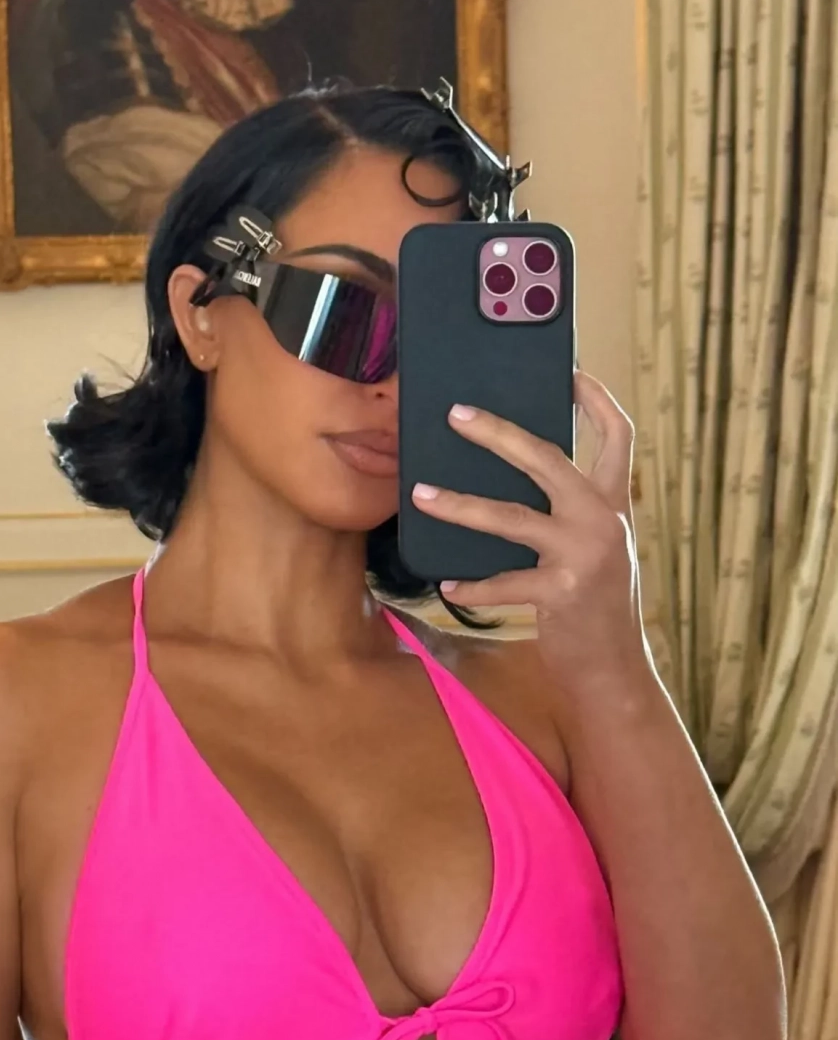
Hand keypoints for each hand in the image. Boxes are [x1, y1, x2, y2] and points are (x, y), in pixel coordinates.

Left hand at [410, 371, 652, 697]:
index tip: (570, 370)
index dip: (596, 398)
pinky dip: (473, 585)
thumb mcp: (598, 550)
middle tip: (456, 415)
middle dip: (498, 432)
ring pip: (510, 516)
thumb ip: (573, 514)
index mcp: (616, 503)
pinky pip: (504, 582)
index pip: (618, 435)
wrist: (616, 669)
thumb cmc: (597, 606)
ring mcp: (584, 555)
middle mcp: (604, 520)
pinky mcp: (562, 593)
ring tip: (422, 494)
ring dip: (460, 505)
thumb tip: (514, 480)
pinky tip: (449, 585)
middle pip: (548, 457)